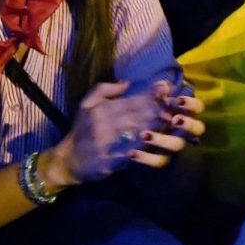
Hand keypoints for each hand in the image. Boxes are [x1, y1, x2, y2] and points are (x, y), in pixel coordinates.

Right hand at [47, 80, 196, 184]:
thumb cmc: (81, 130)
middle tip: (176, 105)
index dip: (150, 96)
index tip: (166, 90)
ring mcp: (107, 144)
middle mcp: (104, 125)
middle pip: (137, 115)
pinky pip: (131, 153)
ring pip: (137, 133)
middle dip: (158, 109)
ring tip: (172, 120)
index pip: (130, 100)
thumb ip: (105, 89)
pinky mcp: (110, 162)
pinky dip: (146, 147)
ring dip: (156, 126)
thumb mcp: (86, 104)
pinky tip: (158, 142)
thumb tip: (127, 82)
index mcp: (101, 110)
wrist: (68, 160)